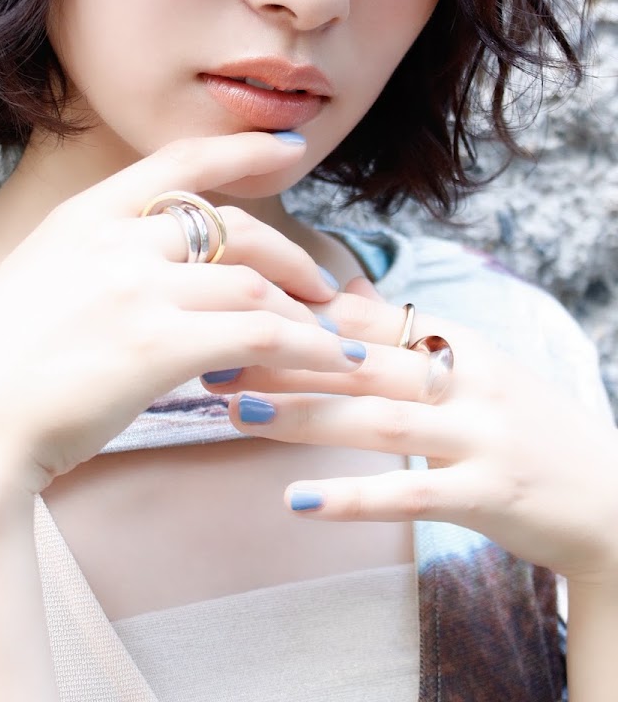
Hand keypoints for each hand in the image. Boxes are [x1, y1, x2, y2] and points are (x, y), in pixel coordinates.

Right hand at [0, 133, 361, 495]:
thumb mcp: (38, 282)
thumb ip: (97, 263)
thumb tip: (157, 273)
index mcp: (83, 215)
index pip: (179, 162)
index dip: (242, 149)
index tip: (290, 147)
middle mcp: (116, 238)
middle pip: (234, 227)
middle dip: (289, 254)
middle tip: (320, 284)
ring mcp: (138, 287)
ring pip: (254, 285)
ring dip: (303, 313)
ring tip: (330, 338)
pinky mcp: (159, 343)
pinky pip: (260, 334)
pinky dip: (306, 348)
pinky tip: (328, 364)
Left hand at [203, 275, 617, 584]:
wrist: (609, 499)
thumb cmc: (523, 428)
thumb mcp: (474, 367)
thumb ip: (407, 334)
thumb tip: (337, 293)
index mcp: (458, 342)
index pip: (365, 317)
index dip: (296, 314)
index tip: (232, 314)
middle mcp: (468, 378)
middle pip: (361, 361)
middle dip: (282, 359)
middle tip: (213, 360)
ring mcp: (481, 433)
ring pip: (378, 419)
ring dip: (302, 415)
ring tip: (237, 413)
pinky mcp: (489, 492)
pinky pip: (413, 492)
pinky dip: (354, 496)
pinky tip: (298, 500)